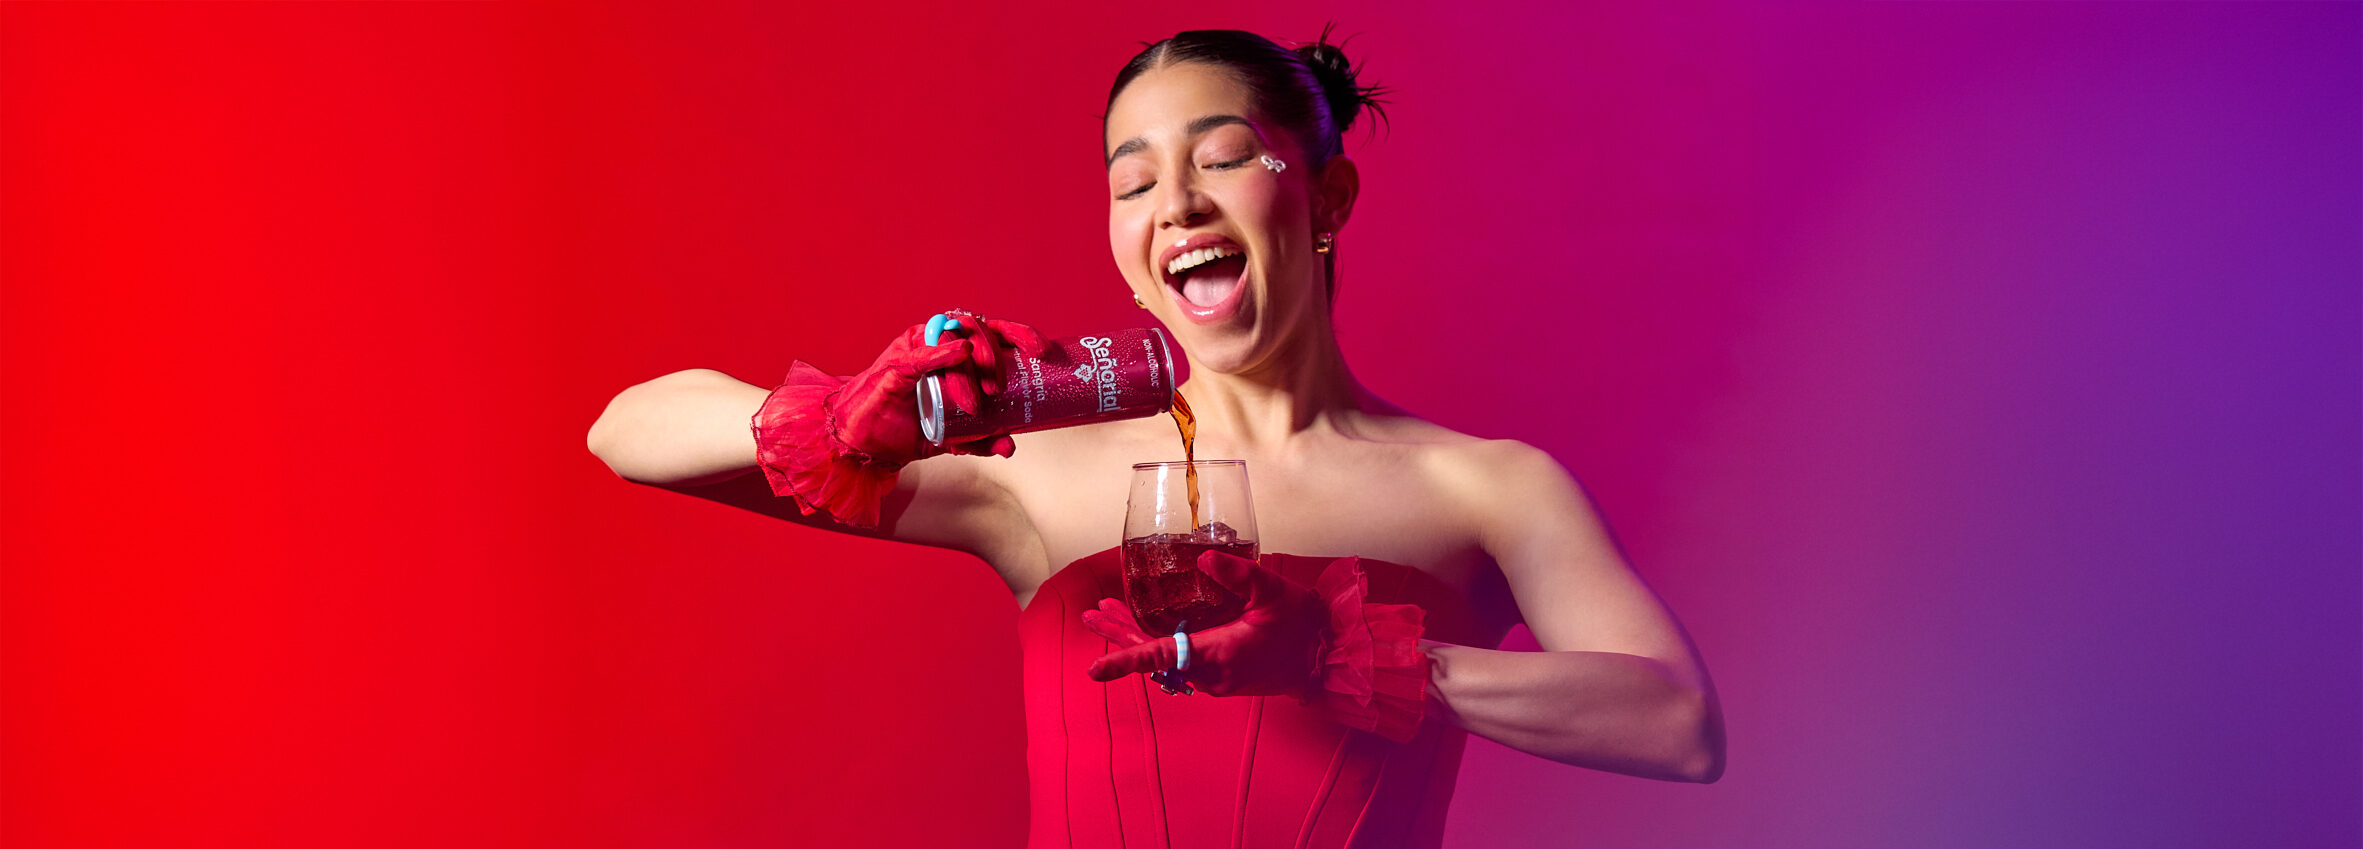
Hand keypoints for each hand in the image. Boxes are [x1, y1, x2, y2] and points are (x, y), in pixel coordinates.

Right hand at [828, 312, 1049, 464]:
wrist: (865, 441)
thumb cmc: (907, 429)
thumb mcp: (952, 439)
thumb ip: (980, 440)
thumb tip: (1010, 445)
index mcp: (958, 356)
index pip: (995, 335)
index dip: (1021, 336)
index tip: (1043, 352)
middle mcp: (941, 344)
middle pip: (981, 329)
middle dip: (1003, 347)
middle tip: (1013, 375)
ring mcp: (918, 349)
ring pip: (956, 339)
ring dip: (977, 361)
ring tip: (986, 392)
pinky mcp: (897, 363)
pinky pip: (921, 353)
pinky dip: (942, 353)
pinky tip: (960, 352)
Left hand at [1080, 550, 1327, 697]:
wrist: (1325, 654)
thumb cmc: (1301, 622)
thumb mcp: (1273, 591)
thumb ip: (1239, 574)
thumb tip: (1203, 558)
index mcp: (1219, 652)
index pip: (1161, 657)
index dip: (1125, 659)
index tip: (1094, 670)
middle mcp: (1211, 672)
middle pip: (1153, 656)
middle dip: (1120, 634)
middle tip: (1092, 614)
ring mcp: (1215, 679)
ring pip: (1164, 660)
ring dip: (1135, 637)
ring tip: (1107, 614)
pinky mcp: (1220, 677)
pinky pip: (1180, 662)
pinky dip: (1157, 645)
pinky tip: (1146, 628)